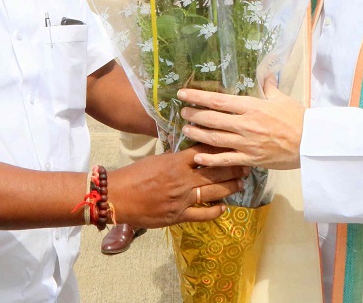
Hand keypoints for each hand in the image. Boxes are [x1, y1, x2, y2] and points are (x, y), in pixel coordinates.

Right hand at [106, 145, 245, 227]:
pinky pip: (202, 214)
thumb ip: (174, 159)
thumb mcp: (154, 160)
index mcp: (175, 163)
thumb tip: (190, 155)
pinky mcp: (178, 216)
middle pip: (214, 172)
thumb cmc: (132, 176)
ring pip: (213, 191)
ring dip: (229, 187)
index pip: (203, 152)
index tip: (232, 146)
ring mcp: (181, 199)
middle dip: (232, 167)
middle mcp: (182, 180)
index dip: (220, 149)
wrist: (117, 197)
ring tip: (241, 183)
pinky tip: (223, 207)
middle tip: (246, 164)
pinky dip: (215, 210)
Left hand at [178, 77, 304, 168]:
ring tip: (185, 131)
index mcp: (252, 106)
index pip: (218, 100)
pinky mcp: (251, 159)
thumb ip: (269, 86)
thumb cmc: (298, 118)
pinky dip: (210, 160)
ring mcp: (247, 143)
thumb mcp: (282, 98)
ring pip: (215, 139)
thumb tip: (266, 74)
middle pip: (212, 119)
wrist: (312, 142)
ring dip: (198, 134)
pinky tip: (197, 158)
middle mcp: (246, 124)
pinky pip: (226, 160)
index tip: (182, 94)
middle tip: (182, 113)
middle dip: (194, 115)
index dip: (197, 97)